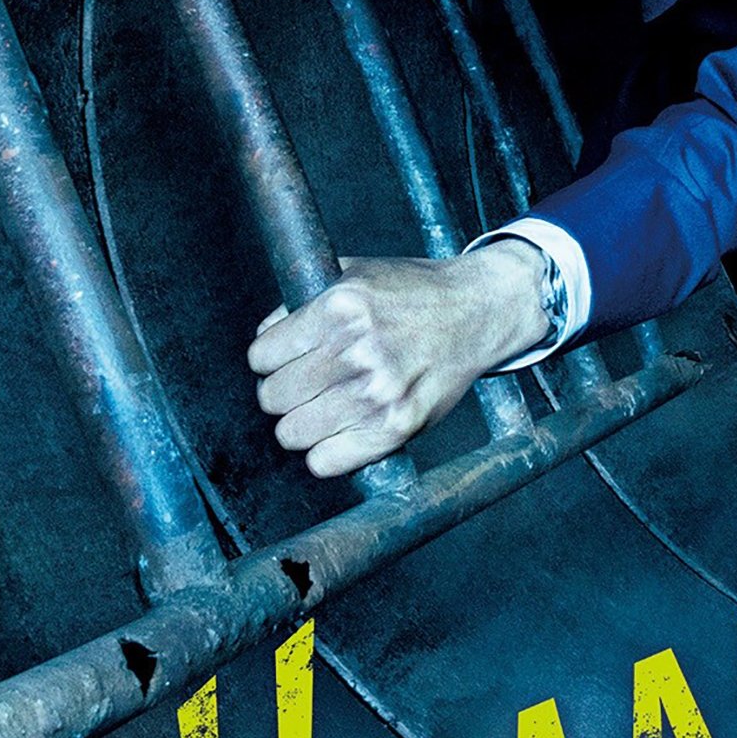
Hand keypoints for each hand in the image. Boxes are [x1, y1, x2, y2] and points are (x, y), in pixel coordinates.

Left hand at [248, 243, 550, 477]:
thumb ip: (303, 305)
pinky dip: (325, 452)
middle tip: (303, 386)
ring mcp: (377, 393)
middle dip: (282, 392)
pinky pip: (325, 462)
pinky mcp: (397, 427)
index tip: (282, 362)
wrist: (476, 312)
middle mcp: (356, 351)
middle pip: (273, 398)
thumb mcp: (353, 275)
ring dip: (301, 423)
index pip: (261, 356)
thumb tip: (264, 340)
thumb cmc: (411, 293)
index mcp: (339, 308)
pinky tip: (339, 431)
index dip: (268, 360)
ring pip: (292, 433)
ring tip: (321, 408)